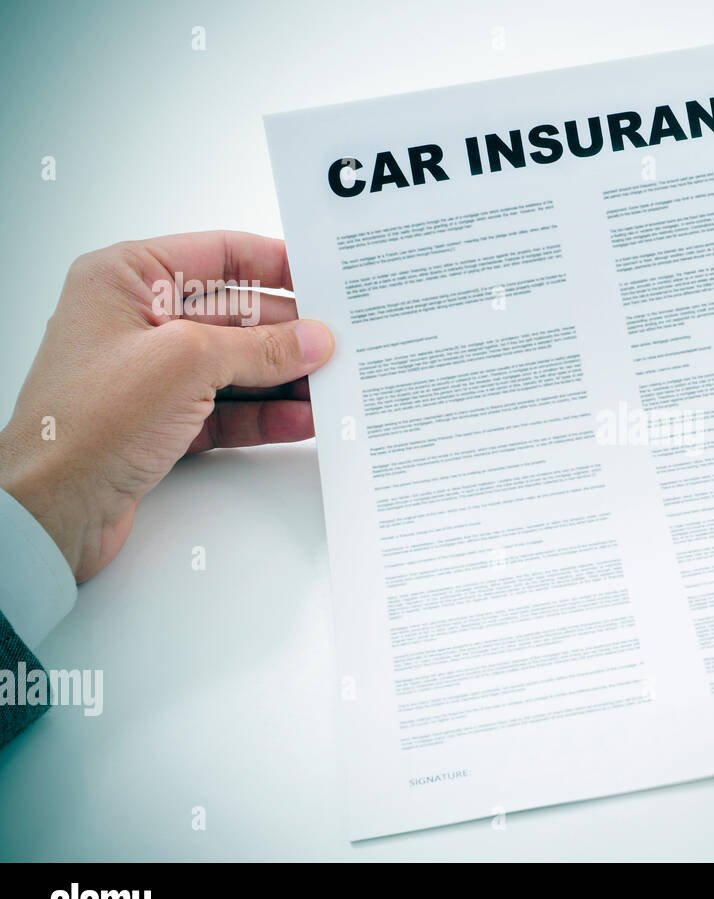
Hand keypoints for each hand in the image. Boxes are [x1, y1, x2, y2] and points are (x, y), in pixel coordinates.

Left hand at [0, 231, 333, 582]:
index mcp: (126, 278)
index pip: (217, 255)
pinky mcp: (163, 421)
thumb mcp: (186, 364)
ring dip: (285, 377)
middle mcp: (137, 320)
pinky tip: (301, 419)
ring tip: (332, 385)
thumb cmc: (85, 422)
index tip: (323, 277)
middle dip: (290, 331)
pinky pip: (229, 408)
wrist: (51, 507)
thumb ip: (259, 348)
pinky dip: (266, 414)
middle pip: (236, 314)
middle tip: (340, 343)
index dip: (274, 263)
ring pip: (237, 365)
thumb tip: (312, 339)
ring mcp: (151, 373)